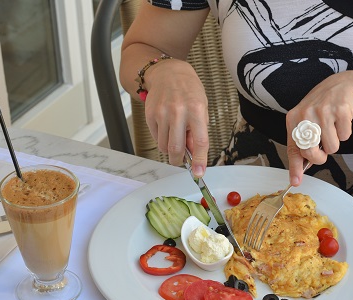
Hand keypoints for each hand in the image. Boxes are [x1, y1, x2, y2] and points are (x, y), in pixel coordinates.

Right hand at [143, 59, 209, 176]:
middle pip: (176, 148)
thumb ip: (198, 132)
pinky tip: (166, 125)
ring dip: (170, 148)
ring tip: (175, 135)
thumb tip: (193, 155)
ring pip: (164, 146)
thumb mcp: (201, 108)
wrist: (168, 73)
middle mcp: (178, 111)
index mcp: (196, 110)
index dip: (200, 160)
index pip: (200, 141)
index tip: (199, 173)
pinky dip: (162, 138)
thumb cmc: (189, 91)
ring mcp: (162, 113)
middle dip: (178, 160)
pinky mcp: (150, 114)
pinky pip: (156, 137)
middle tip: (180, 160)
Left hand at [285, 72, 352, 185]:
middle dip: (320, 156)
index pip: (293, 148)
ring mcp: (324, 112)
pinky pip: (344, 137)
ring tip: (333, 127)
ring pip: (331, 147)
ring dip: (335, 142)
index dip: (295, 167)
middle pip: (311, 152)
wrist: (342, 86)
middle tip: (324, 149)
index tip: (295, 181)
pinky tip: (341, 120)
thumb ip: (303, 143)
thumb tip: (301, 170)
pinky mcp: (341, 111)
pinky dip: (345, 132)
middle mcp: (306, 114)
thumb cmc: (322, 108)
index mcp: (293, 118)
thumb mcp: (306, 121)